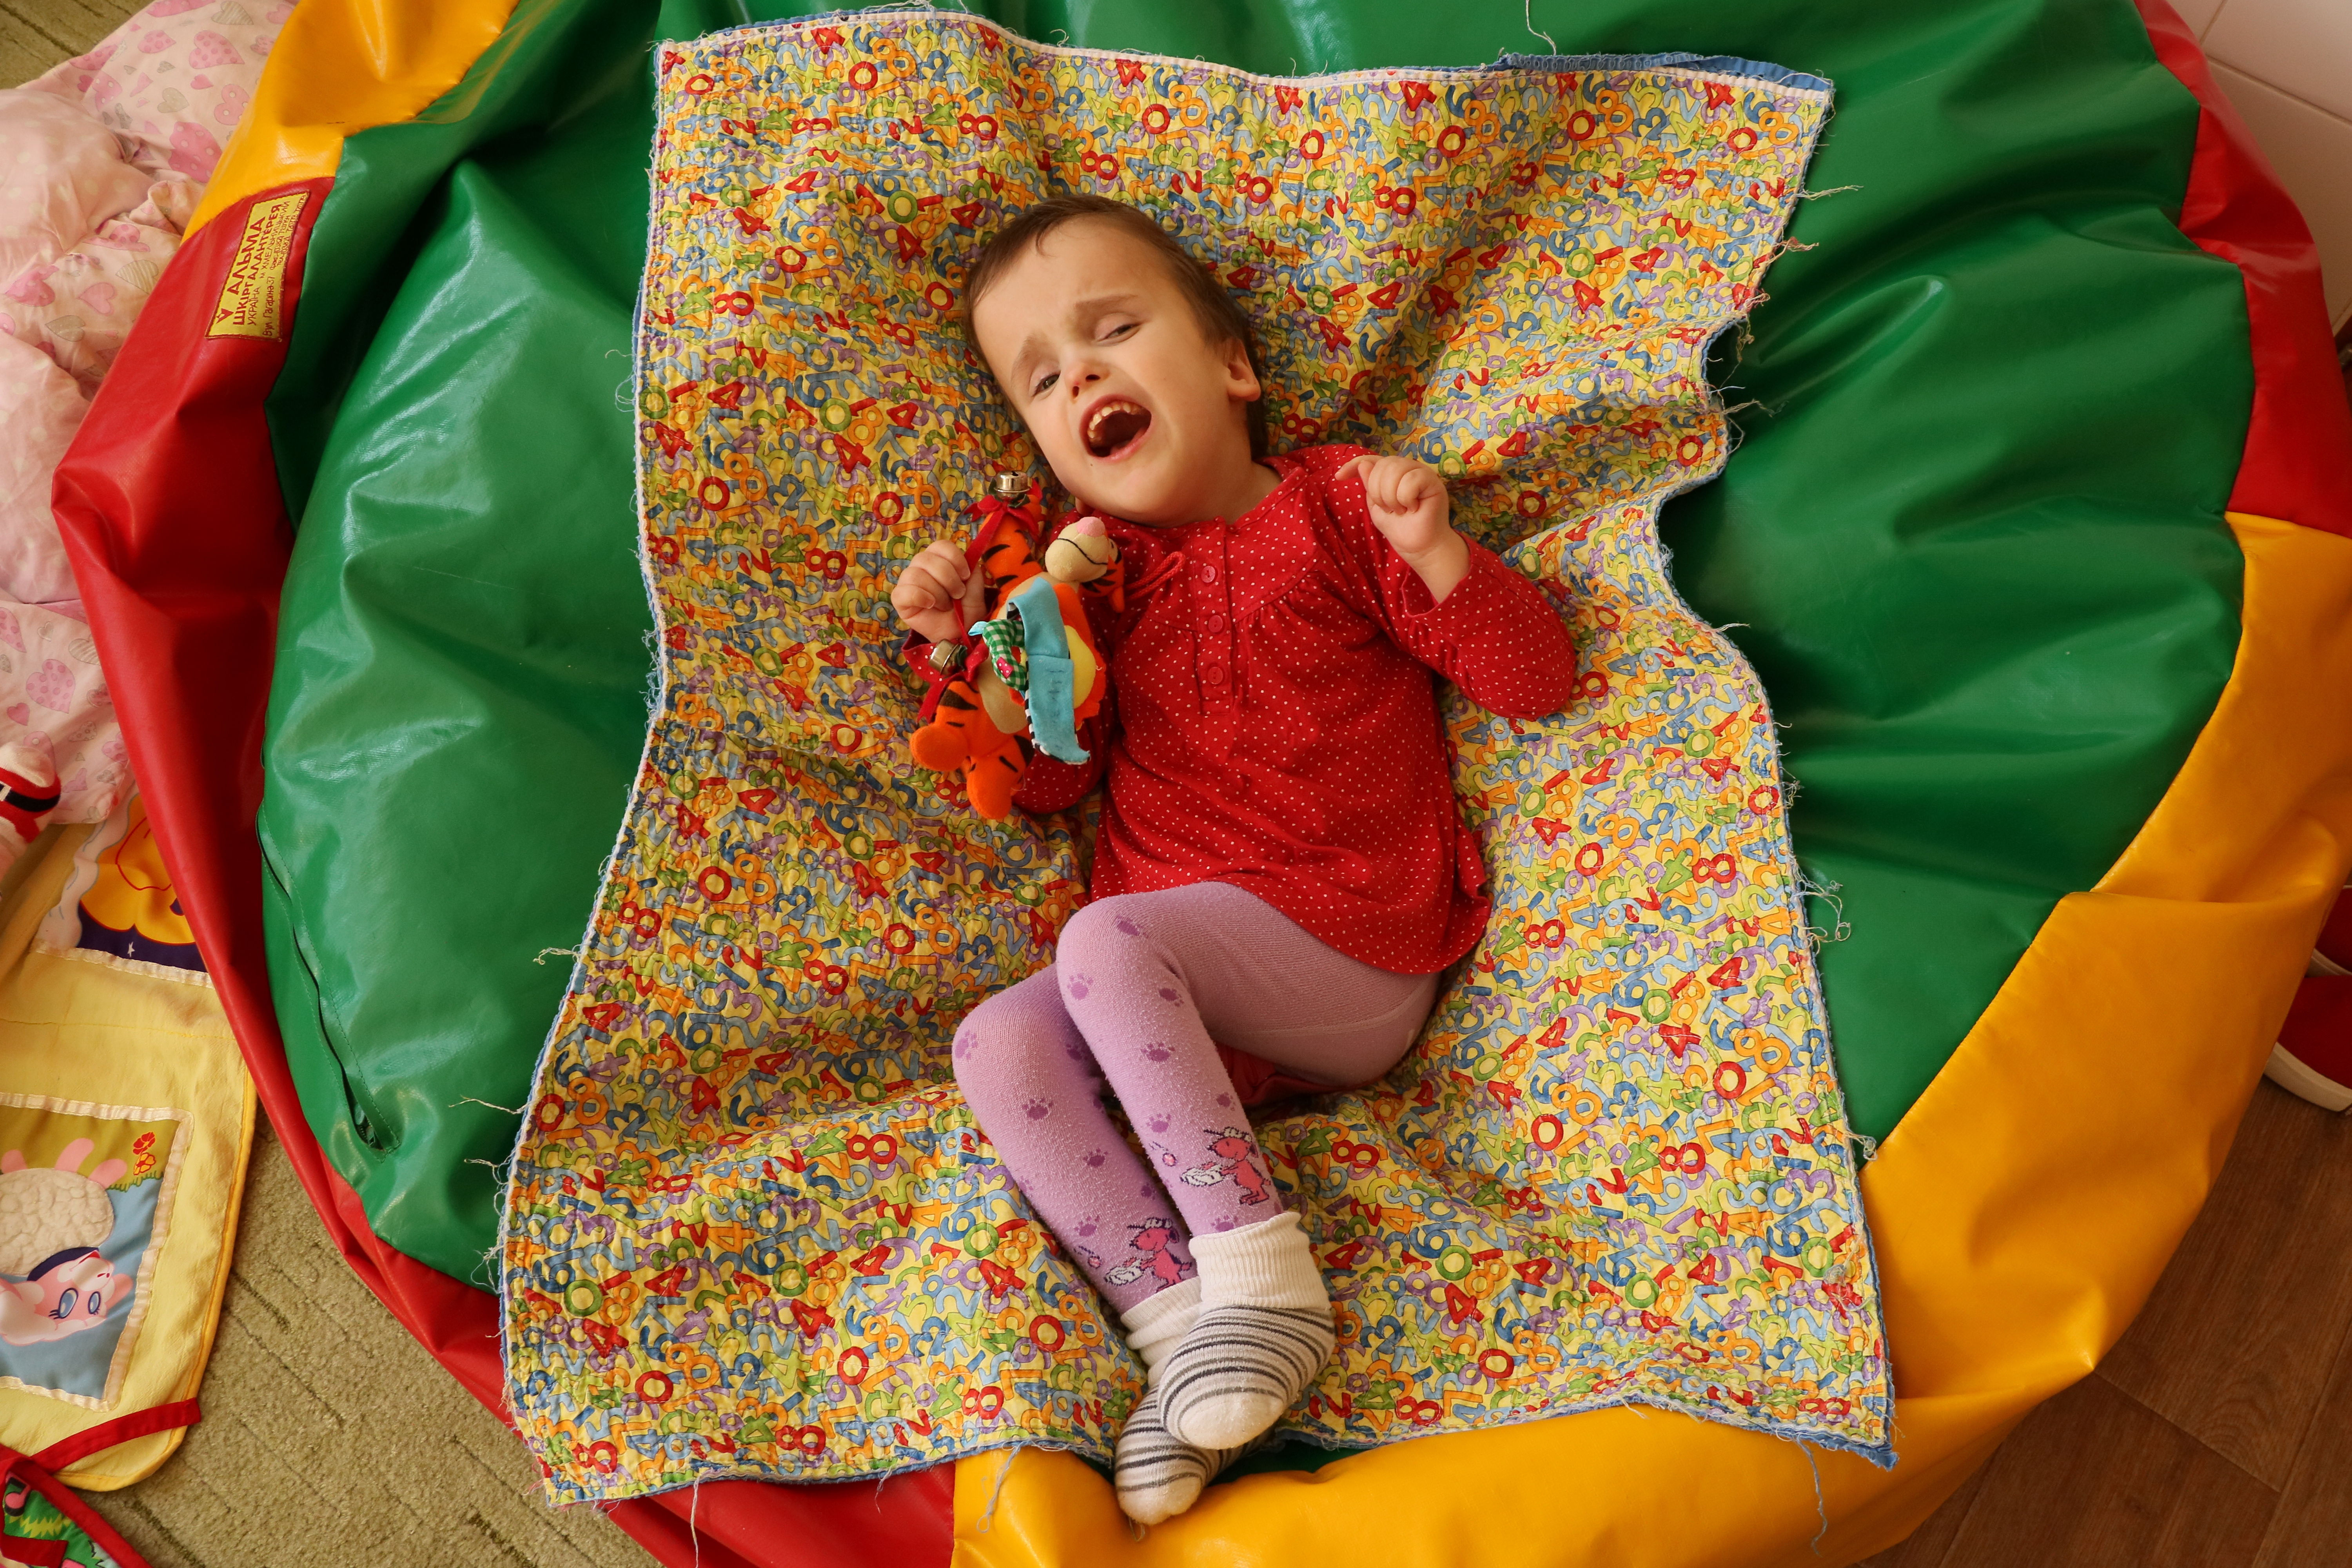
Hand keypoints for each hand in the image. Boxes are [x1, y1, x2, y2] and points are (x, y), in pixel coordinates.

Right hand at [890, 539, 985, 643]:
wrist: (961, 634)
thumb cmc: (966, 610)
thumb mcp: (976, 588)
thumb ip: (972, 570)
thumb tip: (968, 557)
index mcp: (939, 560)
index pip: (940, 546)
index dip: (954, 558)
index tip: (966, 575)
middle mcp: (921, 568)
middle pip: (925, 558)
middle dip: (947, 578)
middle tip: (958, 594)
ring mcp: (908, 583)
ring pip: (914, 574)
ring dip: (936, 591)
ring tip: (946, 605)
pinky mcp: (900, 600)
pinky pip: (902, 592)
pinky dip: (919, 596)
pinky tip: (930, 605)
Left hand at [1337, 453, 1468, 601]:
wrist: (1418, 547)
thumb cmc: (1399, 527)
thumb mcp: (1376, 507)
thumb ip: (1370, 486)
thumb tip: (1363, 464)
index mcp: (1392, 472)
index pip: (1370, 460)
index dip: (1353, 465)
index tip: (1338, 477)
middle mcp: (1407, 468)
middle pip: (1382, 465)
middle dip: (1378, 492)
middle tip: (1389, 510)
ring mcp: (1421, 472)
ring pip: (1395, 469)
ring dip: (1391, 497)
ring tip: (1400, 510)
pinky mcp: (1432, 480)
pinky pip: (1410, 480)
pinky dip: (1406, 498)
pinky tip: (1413, 508)